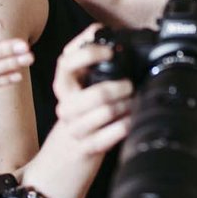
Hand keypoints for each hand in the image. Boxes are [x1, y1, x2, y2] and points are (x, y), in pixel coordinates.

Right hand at [52, 24, 133, 158]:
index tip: (110, 51)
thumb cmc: (82, 115)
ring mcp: (74, 127)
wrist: (63, 159)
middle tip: (130, 85)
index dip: (88, 52)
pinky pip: (110, 134)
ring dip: (126, 106)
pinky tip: (130, 121)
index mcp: (64, 84)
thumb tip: (113, 38)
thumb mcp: (81, 89)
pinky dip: (125, 125)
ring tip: (133, 103)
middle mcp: (65, 105)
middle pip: (95, 92)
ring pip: (106, 112)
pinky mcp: (85, 148)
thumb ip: (92, 67)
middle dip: (120, 88)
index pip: (66, 61)